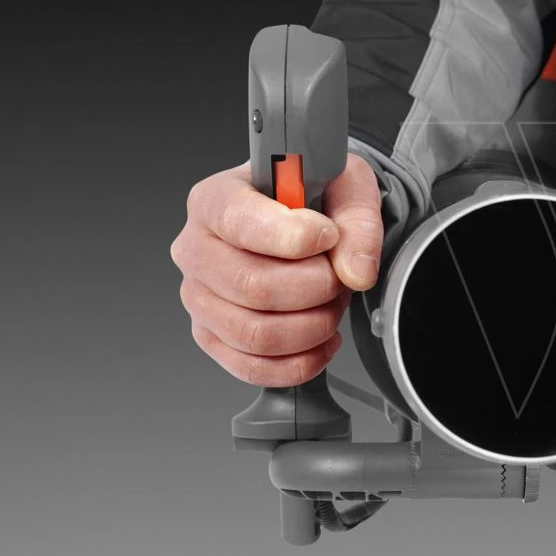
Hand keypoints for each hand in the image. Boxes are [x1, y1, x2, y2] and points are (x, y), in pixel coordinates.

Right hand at [170, 153, 382, 386]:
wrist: (309, 223)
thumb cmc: (315, 197)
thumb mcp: (348, 187)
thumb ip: (358, 222)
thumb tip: (356, 272)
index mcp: (216, 200)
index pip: (240, 223)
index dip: (294, 237)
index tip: (328, 236)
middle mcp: (197, 249)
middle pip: (252, 287)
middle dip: (315, 288)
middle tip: (339, 275)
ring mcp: (200, 297)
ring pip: (255, 334)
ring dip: (313, 326)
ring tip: (332, 303)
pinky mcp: (212, 336)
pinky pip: (253, 367)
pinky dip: (301, 362)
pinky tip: (323, 339)